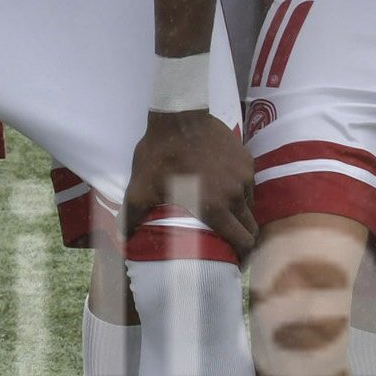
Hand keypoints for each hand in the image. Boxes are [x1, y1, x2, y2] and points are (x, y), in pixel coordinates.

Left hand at [124, 107, 258, 262]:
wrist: (180, 115)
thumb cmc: (160, 154)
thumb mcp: (141, 186)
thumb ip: (133, 216)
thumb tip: (125, 239)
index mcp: (216, 207)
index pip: (243, 242)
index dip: (241, 255)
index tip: (234, 259)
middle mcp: (236, 195)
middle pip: (251, 227)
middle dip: (243, 237)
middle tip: (229, 240)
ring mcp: (244, 176)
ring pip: (250, 205)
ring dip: (240, 212)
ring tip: (223, 211)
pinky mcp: (247, 160)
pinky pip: (248, 183)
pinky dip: (239, 190)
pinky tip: (222, 185)